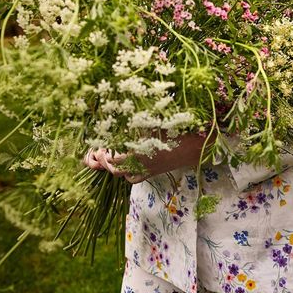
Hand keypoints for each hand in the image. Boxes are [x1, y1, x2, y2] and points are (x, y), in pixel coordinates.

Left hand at [83, 132, 211, 181]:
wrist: (194, 147)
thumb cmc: (175, 131)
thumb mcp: (154, 122)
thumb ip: (136, 121)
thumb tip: (119, 114)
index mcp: (139, 151)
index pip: (112, 157)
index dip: (102, 152)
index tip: (99, 144)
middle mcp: (140, 164)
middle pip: (113, 168)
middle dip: (104, 160)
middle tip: (100, 151)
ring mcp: (146, 171)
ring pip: (122, 175)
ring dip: (114, 166)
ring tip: (110, 156)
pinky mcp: (151, 173)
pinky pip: (133, 178)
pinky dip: (126, 173)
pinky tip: (125, 164)